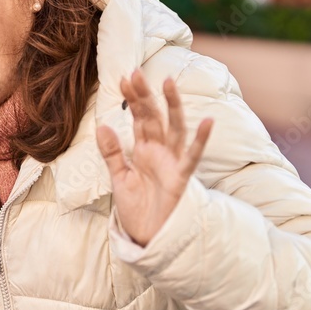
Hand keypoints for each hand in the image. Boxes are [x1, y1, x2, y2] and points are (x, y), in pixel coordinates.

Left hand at [95, 68, 212, 246]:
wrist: (146, 237)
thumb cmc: (137, 208)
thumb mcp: (119, 177)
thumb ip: (112, 152)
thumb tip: (103, 125)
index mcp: (144, 150)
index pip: (138, 119)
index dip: (132, 99)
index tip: (124, 78)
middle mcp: (160, 152)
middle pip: (153, 118)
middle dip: (145, 97)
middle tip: (136, 72)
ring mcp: (172, 163)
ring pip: (174, 129)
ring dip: (172, 107)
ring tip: (168, 83)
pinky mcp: (181, 179)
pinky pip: (192, 157)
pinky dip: (200, 140)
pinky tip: (207, 121)